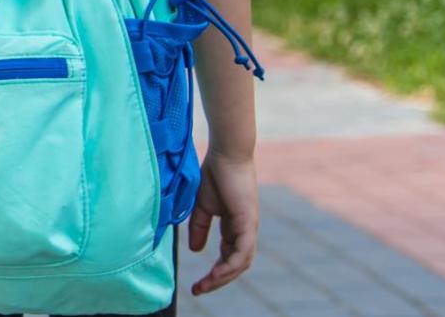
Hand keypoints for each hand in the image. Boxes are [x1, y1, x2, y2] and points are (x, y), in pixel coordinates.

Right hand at [187, 151, 258, 295]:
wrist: (225, 154)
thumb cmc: (214, 174)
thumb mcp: (201, 207)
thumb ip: (198, 228)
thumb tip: (196, 250)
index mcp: (234, 227)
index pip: (227, 257)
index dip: (213, 272)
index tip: (196, 284)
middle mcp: (244, 231)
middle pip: (236, 265)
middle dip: (217, 281)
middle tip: (198, 290)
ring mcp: (249, 227)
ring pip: (241, 262)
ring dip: (223, 277)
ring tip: (205, 285)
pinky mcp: (248, 222)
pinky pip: (243, 251)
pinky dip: (231, 265)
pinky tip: (218, 273)